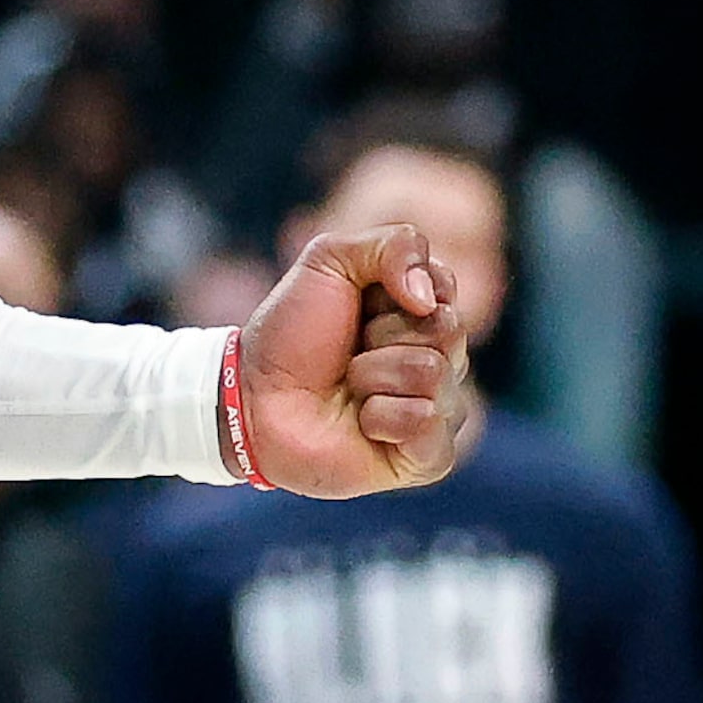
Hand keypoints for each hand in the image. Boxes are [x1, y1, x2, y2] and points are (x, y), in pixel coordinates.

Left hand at [236, 224, 476, 497]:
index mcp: (421, 311)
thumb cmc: (292, 330)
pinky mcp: (426, 456)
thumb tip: (431, 297)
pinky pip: (430, 424)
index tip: (360, 302)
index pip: (444, 286)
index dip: (398, 288)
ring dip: (374, 375)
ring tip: (349, 386)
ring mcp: (437, 408)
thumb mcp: (329, 259)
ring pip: (435, 374)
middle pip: (448, 329)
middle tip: (351, 348)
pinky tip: (362, 422)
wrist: (254, 396)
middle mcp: (439, 358)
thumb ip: (393, 245)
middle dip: (384, 333)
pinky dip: (384, 418)